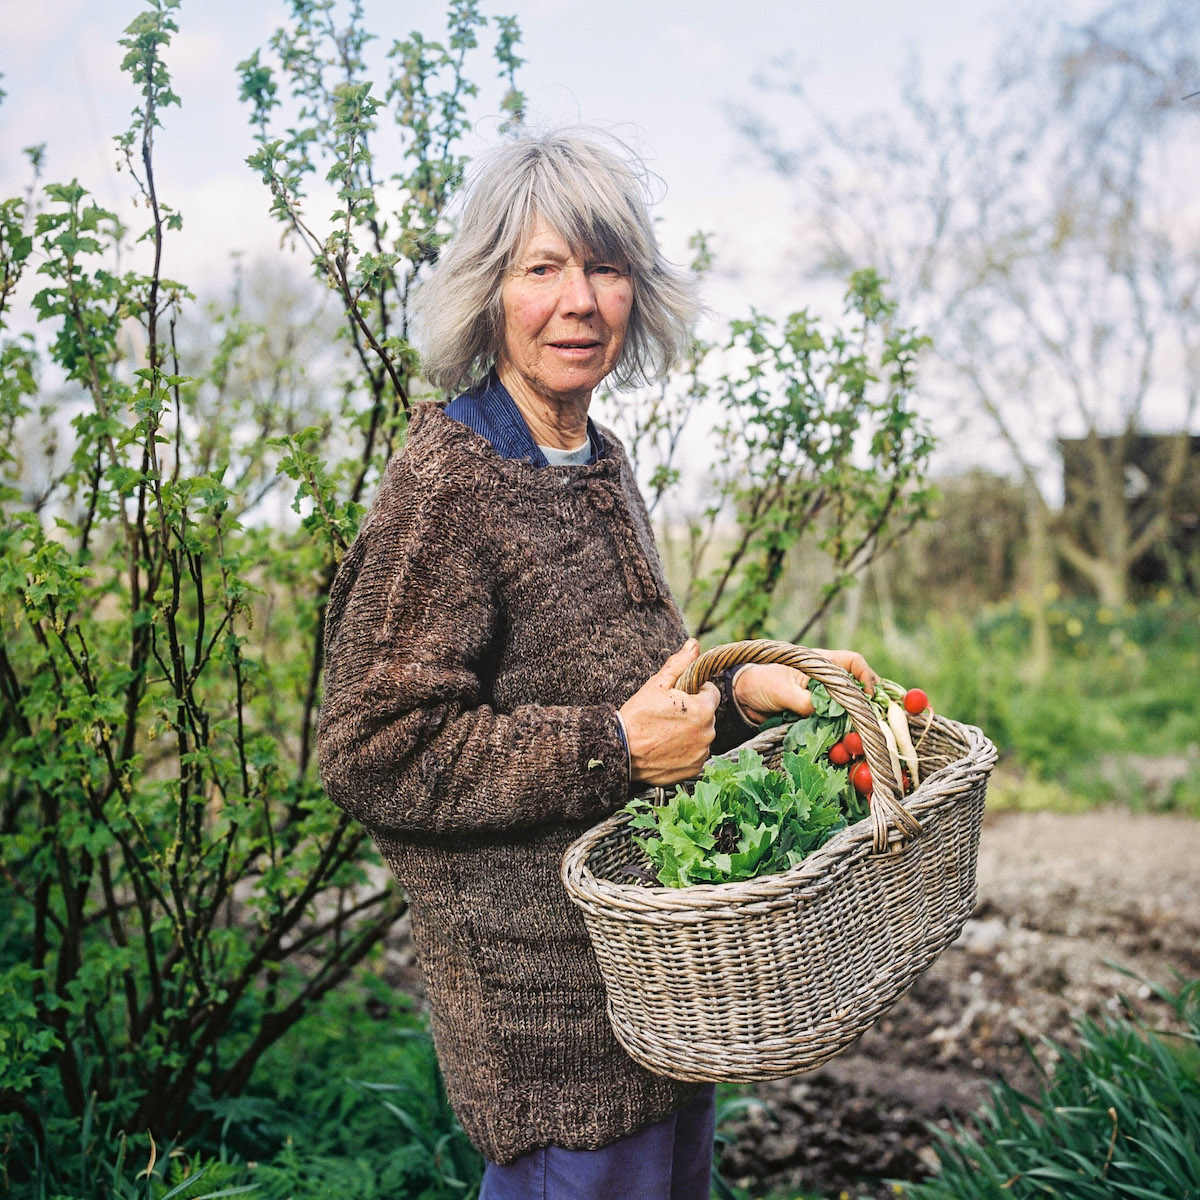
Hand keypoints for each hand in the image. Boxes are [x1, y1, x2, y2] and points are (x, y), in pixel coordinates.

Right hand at [619, 639, 719, 784]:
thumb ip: (680, 663)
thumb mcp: (657, 684)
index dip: (694, 693)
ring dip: (689, 732)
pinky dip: (685, 751)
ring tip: (664, 732)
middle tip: (666, 716)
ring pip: (701, 735)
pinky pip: (695, 754)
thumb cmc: (637, 715)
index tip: (676, 698)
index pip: (711, 693)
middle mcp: (708, 732)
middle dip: (692, 713)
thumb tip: (694, 644)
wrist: (621, 751)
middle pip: (706, 715)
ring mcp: (702, 753)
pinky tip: (666, 747)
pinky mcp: (694, 769)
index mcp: (704, 708)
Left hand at [732, 649, 879, 724]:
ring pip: (846, 710)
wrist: (742, 700)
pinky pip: (832, 724)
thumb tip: (824, 714)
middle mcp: (826, 681)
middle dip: (865, 706)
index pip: (853, 662)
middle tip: (869, 722)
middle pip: (856, 690)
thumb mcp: (782, 691)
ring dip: (851, 724)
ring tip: (855, 738)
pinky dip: (838, 734)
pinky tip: (842, 745)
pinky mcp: (815, 715)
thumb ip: (805, 701)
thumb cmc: (761, 684)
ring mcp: (821, 699)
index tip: (868, 694)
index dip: (865, 675)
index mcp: (821, 664)